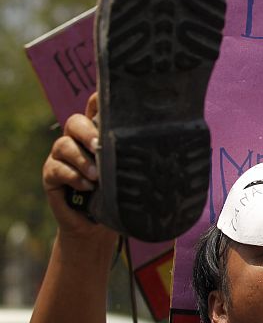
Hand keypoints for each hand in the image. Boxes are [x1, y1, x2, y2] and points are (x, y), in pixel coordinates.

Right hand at [42, 93, 117, 242]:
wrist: (98, 225)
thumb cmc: (118, 194)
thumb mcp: (127, 171)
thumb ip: (131, 154)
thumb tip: (152, 142)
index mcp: (97, 134)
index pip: (94, 109)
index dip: (97, 99)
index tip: (104, 97)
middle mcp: (77, 140)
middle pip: (75, 122)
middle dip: (86, 132)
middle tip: (99, 146)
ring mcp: (62, 157)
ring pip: (63, 145)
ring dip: (81, 159)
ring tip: (97, 175)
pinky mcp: (51, 174)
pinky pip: (56, 168)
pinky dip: (73, 176)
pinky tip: (87, 186)